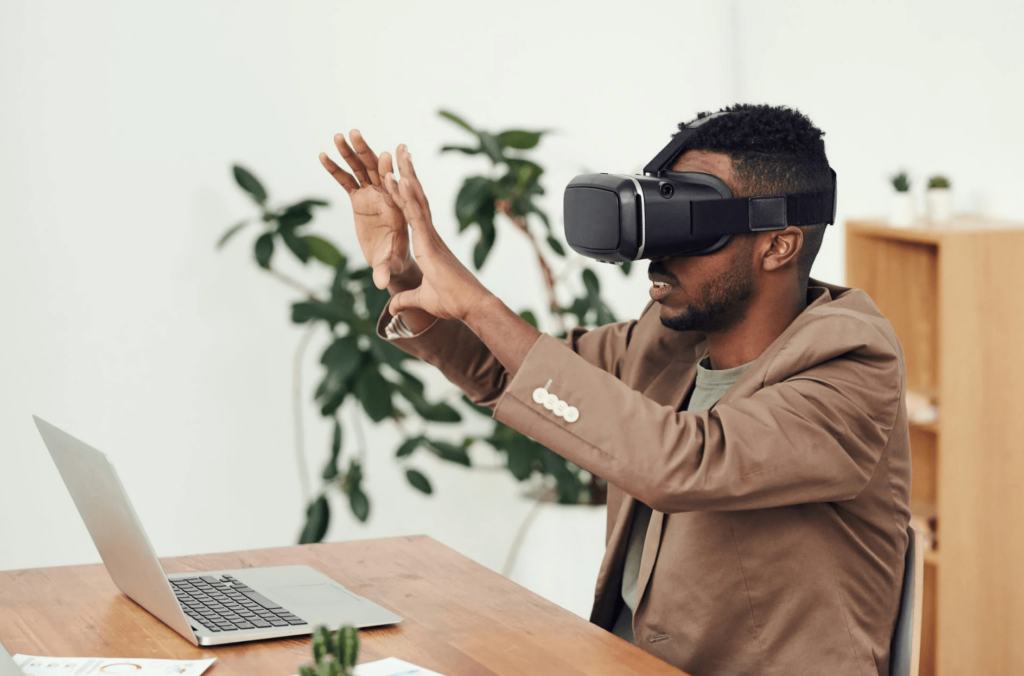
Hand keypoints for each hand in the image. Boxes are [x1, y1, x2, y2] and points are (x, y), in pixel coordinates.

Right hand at [319, 130, 412, 290]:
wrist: (391, 259)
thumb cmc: (395, 261)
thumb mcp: (391, 265)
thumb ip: (386, 269)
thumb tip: (381, 284)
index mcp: (399, 207)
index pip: (396, 188)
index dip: (390, 174)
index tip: (386, 158)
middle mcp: (386, 196)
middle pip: (377, 170)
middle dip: (367, 152)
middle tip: (356, 134)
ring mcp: (372, 195)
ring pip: (361, 169)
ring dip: (350, 152)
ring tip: (338, 135)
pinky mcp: (359, 198)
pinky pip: (346, 180)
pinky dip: (335, 168)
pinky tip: (323, 154)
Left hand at [382, 145, 492, 322]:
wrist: (471, 306)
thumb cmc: (453, 303)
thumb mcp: (422, 300)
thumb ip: (406, 300)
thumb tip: (394, 308)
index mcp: (428, 244)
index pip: (414, 213)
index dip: (406, 193)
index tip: (399, 174)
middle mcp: (430, 235)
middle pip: (416, 198)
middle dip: (407, 173)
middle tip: (400, 151)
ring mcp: (430, 237)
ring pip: (416, 200)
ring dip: (406, 176)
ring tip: (398, 154)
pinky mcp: (430, 243)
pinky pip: (416, 216)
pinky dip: (408, 197)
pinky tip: (400, 179)